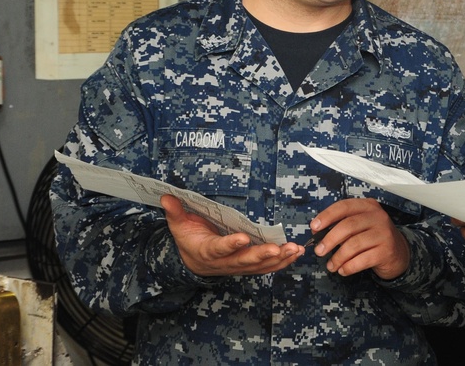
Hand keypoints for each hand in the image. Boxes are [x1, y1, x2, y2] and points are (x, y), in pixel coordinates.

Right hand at [161, 195, 301, 276]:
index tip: (243, 238)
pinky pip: (267, 267)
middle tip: (278, 248)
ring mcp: (237, 266)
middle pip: (244, 261)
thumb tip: (167, 197)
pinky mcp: (248, 267)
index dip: (230, 245)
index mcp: (206, 251)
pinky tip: (296, 253)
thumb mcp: (178, 226)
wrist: (192, 263)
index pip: (219, 249)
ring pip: (259, 266)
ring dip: (278, 259)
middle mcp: (224, 262)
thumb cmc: (188, 239)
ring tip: (294, 250)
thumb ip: (175, 212)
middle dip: (262, 255)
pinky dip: (282, 261)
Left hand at [308, 198, 409, 279]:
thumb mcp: (360, 225)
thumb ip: (341, 225)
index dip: (327, 216)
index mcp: (368, 206)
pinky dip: (349, 267)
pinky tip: (343, 270)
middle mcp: (378, 217)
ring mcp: (384, 233)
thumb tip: (316, 232)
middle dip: (329, 240)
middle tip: (318, 251)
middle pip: (348, 226)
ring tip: (331, 266)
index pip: (344, 206)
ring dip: (338, 257)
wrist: (399, 253)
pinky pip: (362, 260)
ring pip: (354, 244)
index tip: (313, 227)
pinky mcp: (387, 251)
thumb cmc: (372, 238)